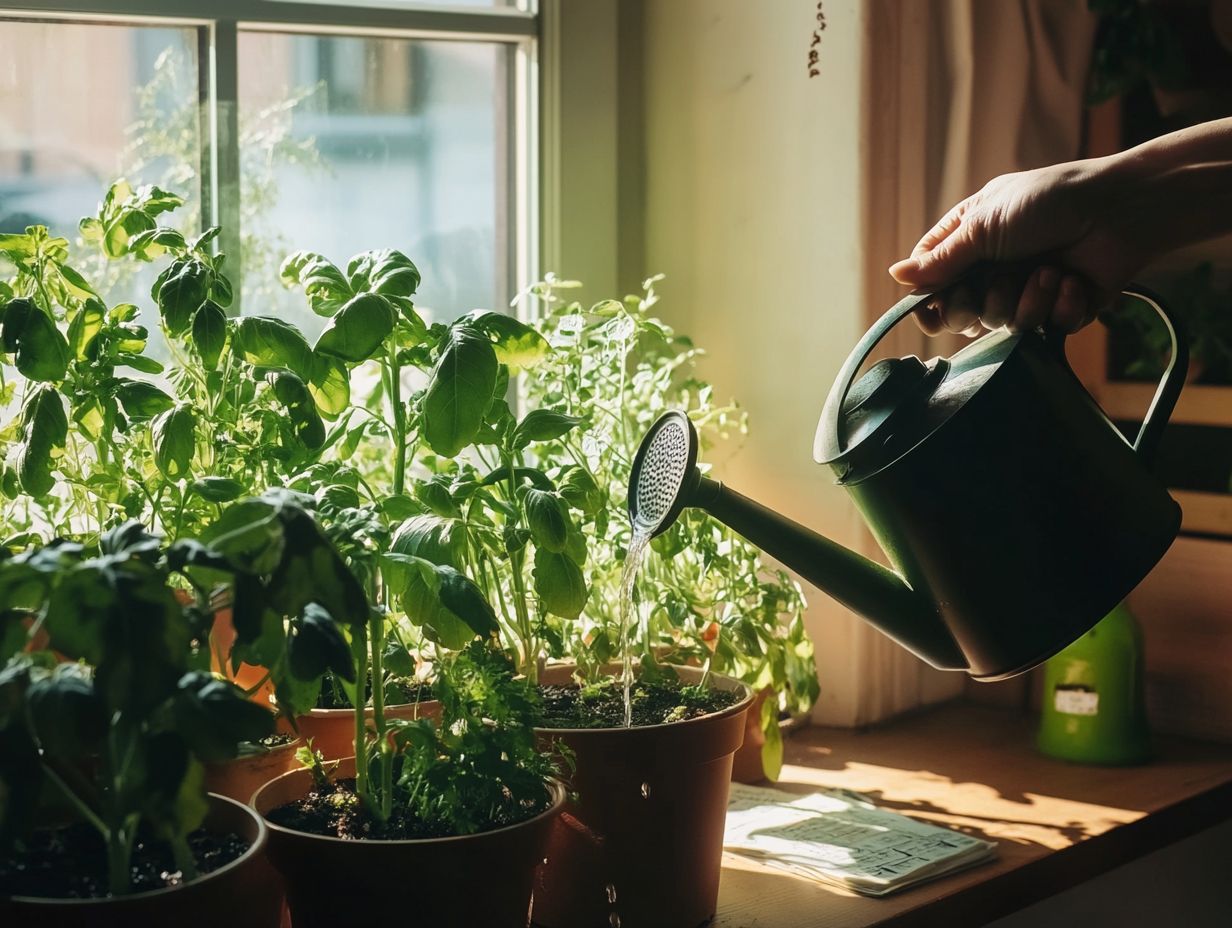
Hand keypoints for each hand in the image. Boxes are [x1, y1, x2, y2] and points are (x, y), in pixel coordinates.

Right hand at [888, 161, 1147, 335]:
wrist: (1119, 211)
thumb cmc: (1049, 202)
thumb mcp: (983, 224)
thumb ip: (940, 259)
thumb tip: (896, 276)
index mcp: (969, 242)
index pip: (931, 283)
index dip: (929, 303)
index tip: (933, 311)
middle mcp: (993, 269)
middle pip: (962, 314)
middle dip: (980, 303)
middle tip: (998, 282)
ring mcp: (1025, 290)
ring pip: (1002, 325)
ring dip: (1025, 299)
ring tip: (1048, 270)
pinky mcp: (1058, 309)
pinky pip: (1043, 329)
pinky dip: (1058, 305)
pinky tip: (1071, 282)